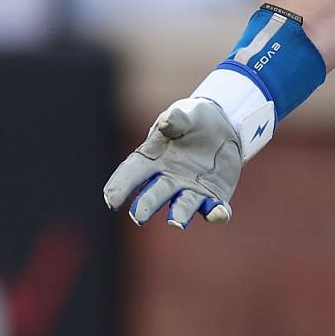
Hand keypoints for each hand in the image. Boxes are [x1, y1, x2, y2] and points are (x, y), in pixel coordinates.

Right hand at [102, 99, 243, 228]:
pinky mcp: (213, 197)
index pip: (131, 173)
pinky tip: (219, 212)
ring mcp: (190, 190)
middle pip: (153, 195)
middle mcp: (168, 180)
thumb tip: (167, 122)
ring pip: (183, 206)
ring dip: (179, 214)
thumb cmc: (194, 120)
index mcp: (152, 159)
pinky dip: (216, 214)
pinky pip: (214, 210)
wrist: (223, 127)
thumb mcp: (188, 113)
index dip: (120, 186)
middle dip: (145, 205)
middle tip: (138, 216)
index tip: (111, 199)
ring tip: (176, 222)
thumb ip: (178, 119)